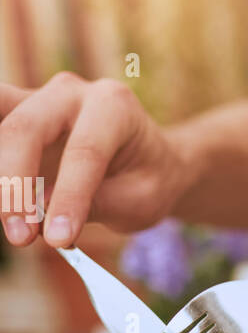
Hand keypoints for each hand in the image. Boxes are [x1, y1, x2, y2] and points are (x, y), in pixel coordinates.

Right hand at [0, 73, 185, 247]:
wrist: (146, 160)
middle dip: (15, 185)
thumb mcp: (142, 199)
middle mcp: (71, 93)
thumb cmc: (147, 179)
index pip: (85, 151)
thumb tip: (44, 208)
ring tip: (8, 220)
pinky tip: (1, 192)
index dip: (69, 197)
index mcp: (113, 106)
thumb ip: (99, 203)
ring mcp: (38, 98)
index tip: (58, 239)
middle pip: (27, 129)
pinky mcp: (16, 114)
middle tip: (20, 237)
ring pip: (2, 124)